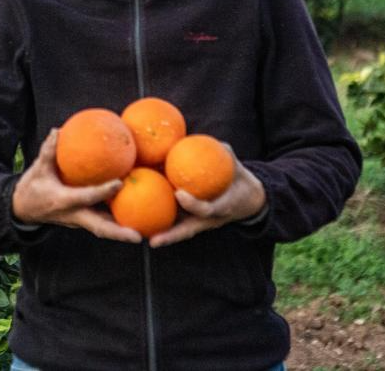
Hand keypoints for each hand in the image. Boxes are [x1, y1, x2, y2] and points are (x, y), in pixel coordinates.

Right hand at [12, 128, 141, 243]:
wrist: (23, 210)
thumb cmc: (32, 188)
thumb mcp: (37, 169)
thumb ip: (48, 152)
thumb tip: (58, 131)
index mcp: (64, 201)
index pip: (87, 197)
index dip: (103, 191)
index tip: (120, 183)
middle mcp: (74, 216)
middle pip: (100, 227)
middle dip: (119, 233)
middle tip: (138, 236)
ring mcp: (79, 221)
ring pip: (103, 228)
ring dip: (122, 231)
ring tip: (145, 231)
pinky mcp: (83, 221)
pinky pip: (102, 222)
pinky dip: (117, 222)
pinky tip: (134, 216)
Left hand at [148, 144, 266, 247]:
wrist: (246, 198)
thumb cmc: (239, 180)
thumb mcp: (237, 167)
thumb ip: (226, 155)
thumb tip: (216, 144)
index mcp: (222, 209)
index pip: (206, 210)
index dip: (194, 204)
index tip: (180, 194)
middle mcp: (207, 220)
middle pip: (186, 230)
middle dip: (170, 236)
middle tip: (154, 240)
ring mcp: (198, 222)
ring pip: (178, 230)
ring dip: (160, 233)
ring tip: (139, 234)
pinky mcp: (191, 219)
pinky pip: (174, 220)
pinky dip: (158, 218)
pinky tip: (138, 212)